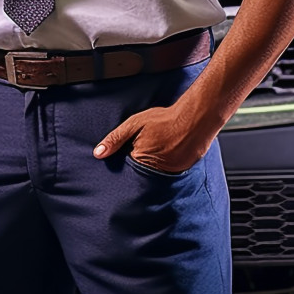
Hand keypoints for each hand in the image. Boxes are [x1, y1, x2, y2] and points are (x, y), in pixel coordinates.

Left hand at [93, 104, 213, 173]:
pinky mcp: (182, 172)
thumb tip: (98, 153)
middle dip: (140, 165)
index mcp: (141, 161)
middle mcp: (156, 172)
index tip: (128, 155)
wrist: (195, 118)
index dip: (125, 162)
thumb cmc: (164, 120)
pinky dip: (168, 165)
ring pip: (156, 175)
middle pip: (142, 174)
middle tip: (148, 149)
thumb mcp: (135, 124)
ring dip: (155, 166)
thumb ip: (116, 139)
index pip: (127, 170)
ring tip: (160, 149)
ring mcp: (170, 174)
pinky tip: (170, 152)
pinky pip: (170, 174)